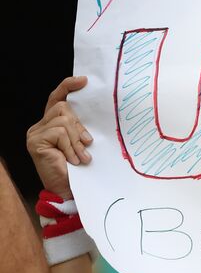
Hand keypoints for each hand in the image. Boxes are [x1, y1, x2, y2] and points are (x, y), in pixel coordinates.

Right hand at [26, 77, 91, 198]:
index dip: (68, 87)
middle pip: (63, 108)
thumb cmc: (76, 169)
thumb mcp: (80, 143)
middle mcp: (39, 126)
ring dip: (76, 139)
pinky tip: (73, 160)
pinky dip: (71, 146)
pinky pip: (60, 133)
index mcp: (50, 124)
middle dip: (79, 125)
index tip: (84, 81)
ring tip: (81, 156)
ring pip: (63, 120)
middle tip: (87, 143)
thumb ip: (79, 128)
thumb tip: (93, 112)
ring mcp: (35, 133)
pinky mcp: (35, 141)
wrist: (66, 192)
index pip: (56, 98)